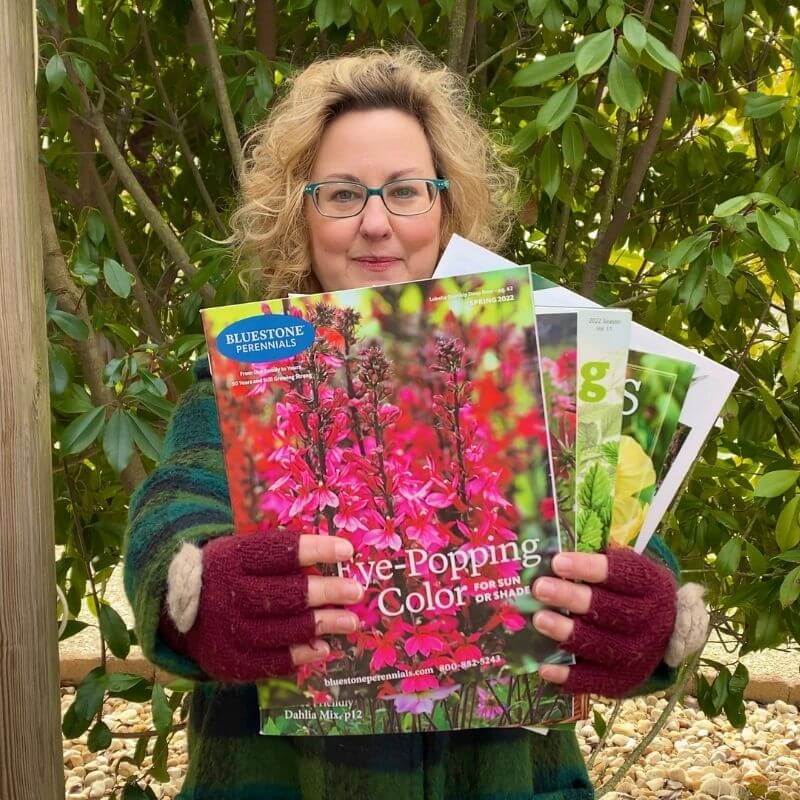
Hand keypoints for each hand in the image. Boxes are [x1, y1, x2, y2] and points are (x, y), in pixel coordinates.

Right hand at [162, 530, 363, 682]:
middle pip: (284, 595)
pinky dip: (301, 655)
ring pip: (283, 630)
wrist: (175, 612)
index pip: (278, 552)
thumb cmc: (227, 573)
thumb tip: (335, 556)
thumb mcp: (239, 552)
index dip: (315, 549)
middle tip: (355, 590)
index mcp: (232, 559)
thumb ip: (277, 555)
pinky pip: (272, 661)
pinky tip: (324, 648)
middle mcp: (228, 595)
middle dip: (325, 592)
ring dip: (322, 625)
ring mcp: (227, 632)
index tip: (347, 549)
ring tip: (351, 620)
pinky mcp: (229, 662)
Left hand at [530, 547, 677, 696]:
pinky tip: (544, 667)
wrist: (666, 631)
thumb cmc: (629, 590)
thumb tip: (549, 555)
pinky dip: (569, 676)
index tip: (557, 562)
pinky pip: (596, 681)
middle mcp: (651, 620)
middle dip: (572, 599)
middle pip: (610, 611)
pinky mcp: (625, 680)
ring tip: (539, 620)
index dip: (588, 568)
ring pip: (603, 646)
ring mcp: (640, 654)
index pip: (620, 574)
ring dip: (568, 633)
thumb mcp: (623, 568)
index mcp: (649, 584)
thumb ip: (593, 561)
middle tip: (540, 589)